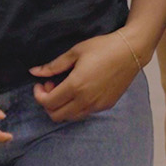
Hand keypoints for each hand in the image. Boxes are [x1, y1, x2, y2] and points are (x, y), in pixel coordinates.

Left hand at [30, 30, 144, 122]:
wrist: (131, 51)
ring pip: (70, 117)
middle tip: (52, 87)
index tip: (41, 84)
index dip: (38, 95)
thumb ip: (53, 65)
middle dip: (48, 104)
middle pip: (56, 115)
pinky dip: (76, 107)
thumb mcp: (75, 52)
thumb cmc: (103, 47)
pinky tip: (80, 91)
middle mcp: (85, 100)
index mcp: (75, 85)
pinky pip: (84, 113)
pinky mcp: (106, 105)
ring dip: (62, 107)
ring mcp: (97, 105)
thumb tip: (34, 72)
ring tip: (66, 89)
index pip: (47, 102)